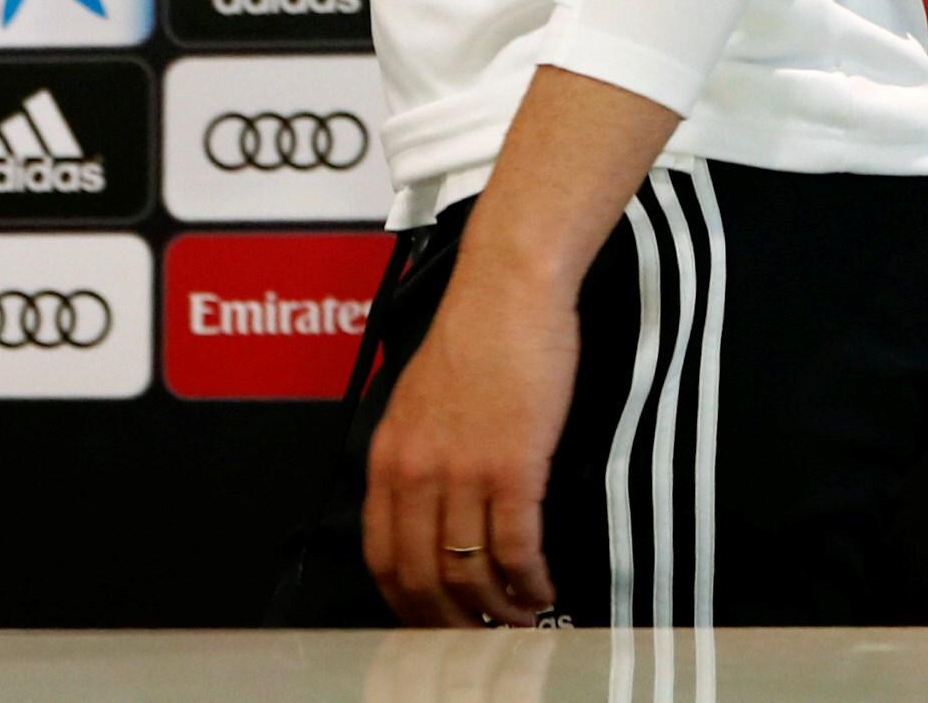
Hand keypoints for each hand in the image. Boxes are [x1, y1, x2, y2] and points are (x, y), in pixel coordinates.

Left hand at [361, 275, 574, 627]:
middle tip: (481, 637)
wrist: (509, 289)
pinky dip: (531, 581)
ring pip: (470, 573)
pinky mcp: (512, 467)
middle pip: (422, 579)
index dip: (407, 604)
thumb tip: (426, 509)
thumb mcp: (418, 399)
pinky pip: (516, 550)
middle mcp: (415, 471)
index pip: (382, 557)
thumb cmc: (474, 336)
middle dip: (452, 623)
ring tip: (523, 617)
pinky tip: (545, 586)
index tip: (434, 621)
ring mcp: (462, 471)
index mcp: (388, 456)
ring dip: (498, 610)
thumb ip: (415, 454)